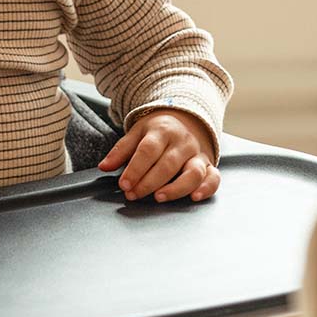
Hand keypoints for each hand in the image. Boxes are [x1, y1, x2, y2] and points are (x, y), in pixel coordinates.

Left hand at [96, 109, 219, 203]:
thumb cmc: (158, 130)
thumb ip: (121, 150)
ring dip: (176, 188)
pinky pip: (213, 178)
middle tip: (133, 195)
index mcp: (161, 131)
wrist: (186, 118)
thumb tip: (103, 166)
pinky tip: (194, 198)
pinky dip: (206, 188)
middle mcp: (182, 142)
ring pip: (192, 172)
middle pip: (167, 164)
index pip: (148, 150)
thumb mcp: (137, 132)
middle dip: (149, 182)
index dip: (135, 169)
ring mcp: (197, 154)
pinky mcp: (209, 165)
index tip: (123, 184)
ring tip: (158, 198)